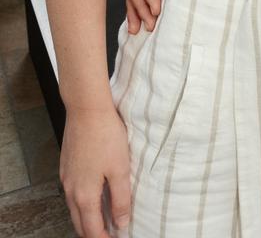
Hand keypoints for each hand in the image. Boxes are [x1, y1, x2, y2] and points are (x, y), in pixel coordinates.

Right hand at [60, 107, 130, 237]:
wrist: (86, 109)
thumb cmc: (106, 136)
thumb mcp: (120, 169)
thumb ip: (120, 199)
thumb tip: (120, 222)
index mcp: (84, 195)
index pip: (91, 229)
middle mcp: (70, 189)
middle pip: (79, 222)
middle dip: (92, 232)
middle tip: (107, 234)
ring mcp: (66, 177)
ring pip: (74, 207)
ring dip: (86, 217)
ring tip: (102, 218)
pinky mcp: (66, 165)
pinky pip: (72, 192)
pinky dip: (82, 201)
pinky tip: (93, 193)